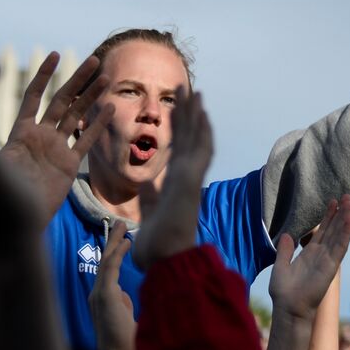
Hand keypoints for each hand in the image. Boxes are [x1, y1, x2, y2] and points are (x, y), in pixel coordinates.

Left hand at [0, 52, 113, 220]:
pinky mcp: (67, 168)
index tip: (55, 54)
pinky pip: (85, 142)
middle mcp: (38, 138)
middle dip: (77, 80)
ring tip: (107, 78)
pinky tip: (110, 109)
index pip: (34, 96)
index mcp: (19, 131)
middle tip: (96, 60)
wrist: (8, 226)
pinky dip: (98, 126)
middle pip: (61, 101)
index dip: (44, 75)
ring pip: (77, 118)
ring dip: (91, 98)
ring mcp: (54, 151)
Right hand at [88, 224, 135, 349]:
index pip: (107, 269)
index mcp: (103, 298)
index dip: (115, 253)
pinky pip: (110, 268)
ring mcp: (99, 293)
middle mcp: (97, 293)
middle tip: (119, 223)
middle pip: (104, 260)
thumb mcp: (125, 318)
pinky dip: (118, 253)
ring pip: (105, 260)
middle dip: (112, 240)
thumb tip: (125, 295)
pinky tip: (127, 242)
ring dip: (114, 241)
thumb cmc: (126, 343)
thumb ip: (124, 305)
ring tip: (122, 225)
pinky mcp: (104, 295)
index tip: (124, 240)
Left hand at [131, 89, 212, 269]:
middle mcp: (184, 179)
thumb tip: (147, 181)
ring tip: (195, 90)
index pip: (177, 151)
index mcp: (173, 186)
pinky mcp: (190, 181)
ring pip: (195, 139)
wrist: (164, 262)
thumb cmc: (156, 247)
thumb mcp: (149, 215)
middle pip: (187, 138)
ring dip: (196, 114)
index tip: (175, 111)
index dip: (177, 129)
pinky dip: (202, 131)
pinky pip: (199, 150)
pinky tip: (201, 111)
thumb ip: (150, 197)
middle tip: (186, 87)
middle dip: (186, 112)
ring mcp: (189, 179)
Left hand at [269, 196, 349, 320]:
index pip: (322, 231)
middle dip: (339, 213)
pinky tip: (349, 220)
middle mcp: (321, 255)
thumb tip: (286, 234)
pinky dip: (345, 234)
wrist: (288, 307)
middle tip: (345, 196)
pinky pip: (340, 247)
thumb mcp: (280, 265)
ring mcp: (328, 260)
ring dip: (345, 219)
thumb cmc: (284, 291)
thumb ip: (285, 250)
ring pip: (339, 235)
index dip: (328, 217)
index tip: (332, 202)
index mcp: (310, 254)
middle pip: (333, 230)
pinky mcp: (331, 266)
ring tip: (349, 203)